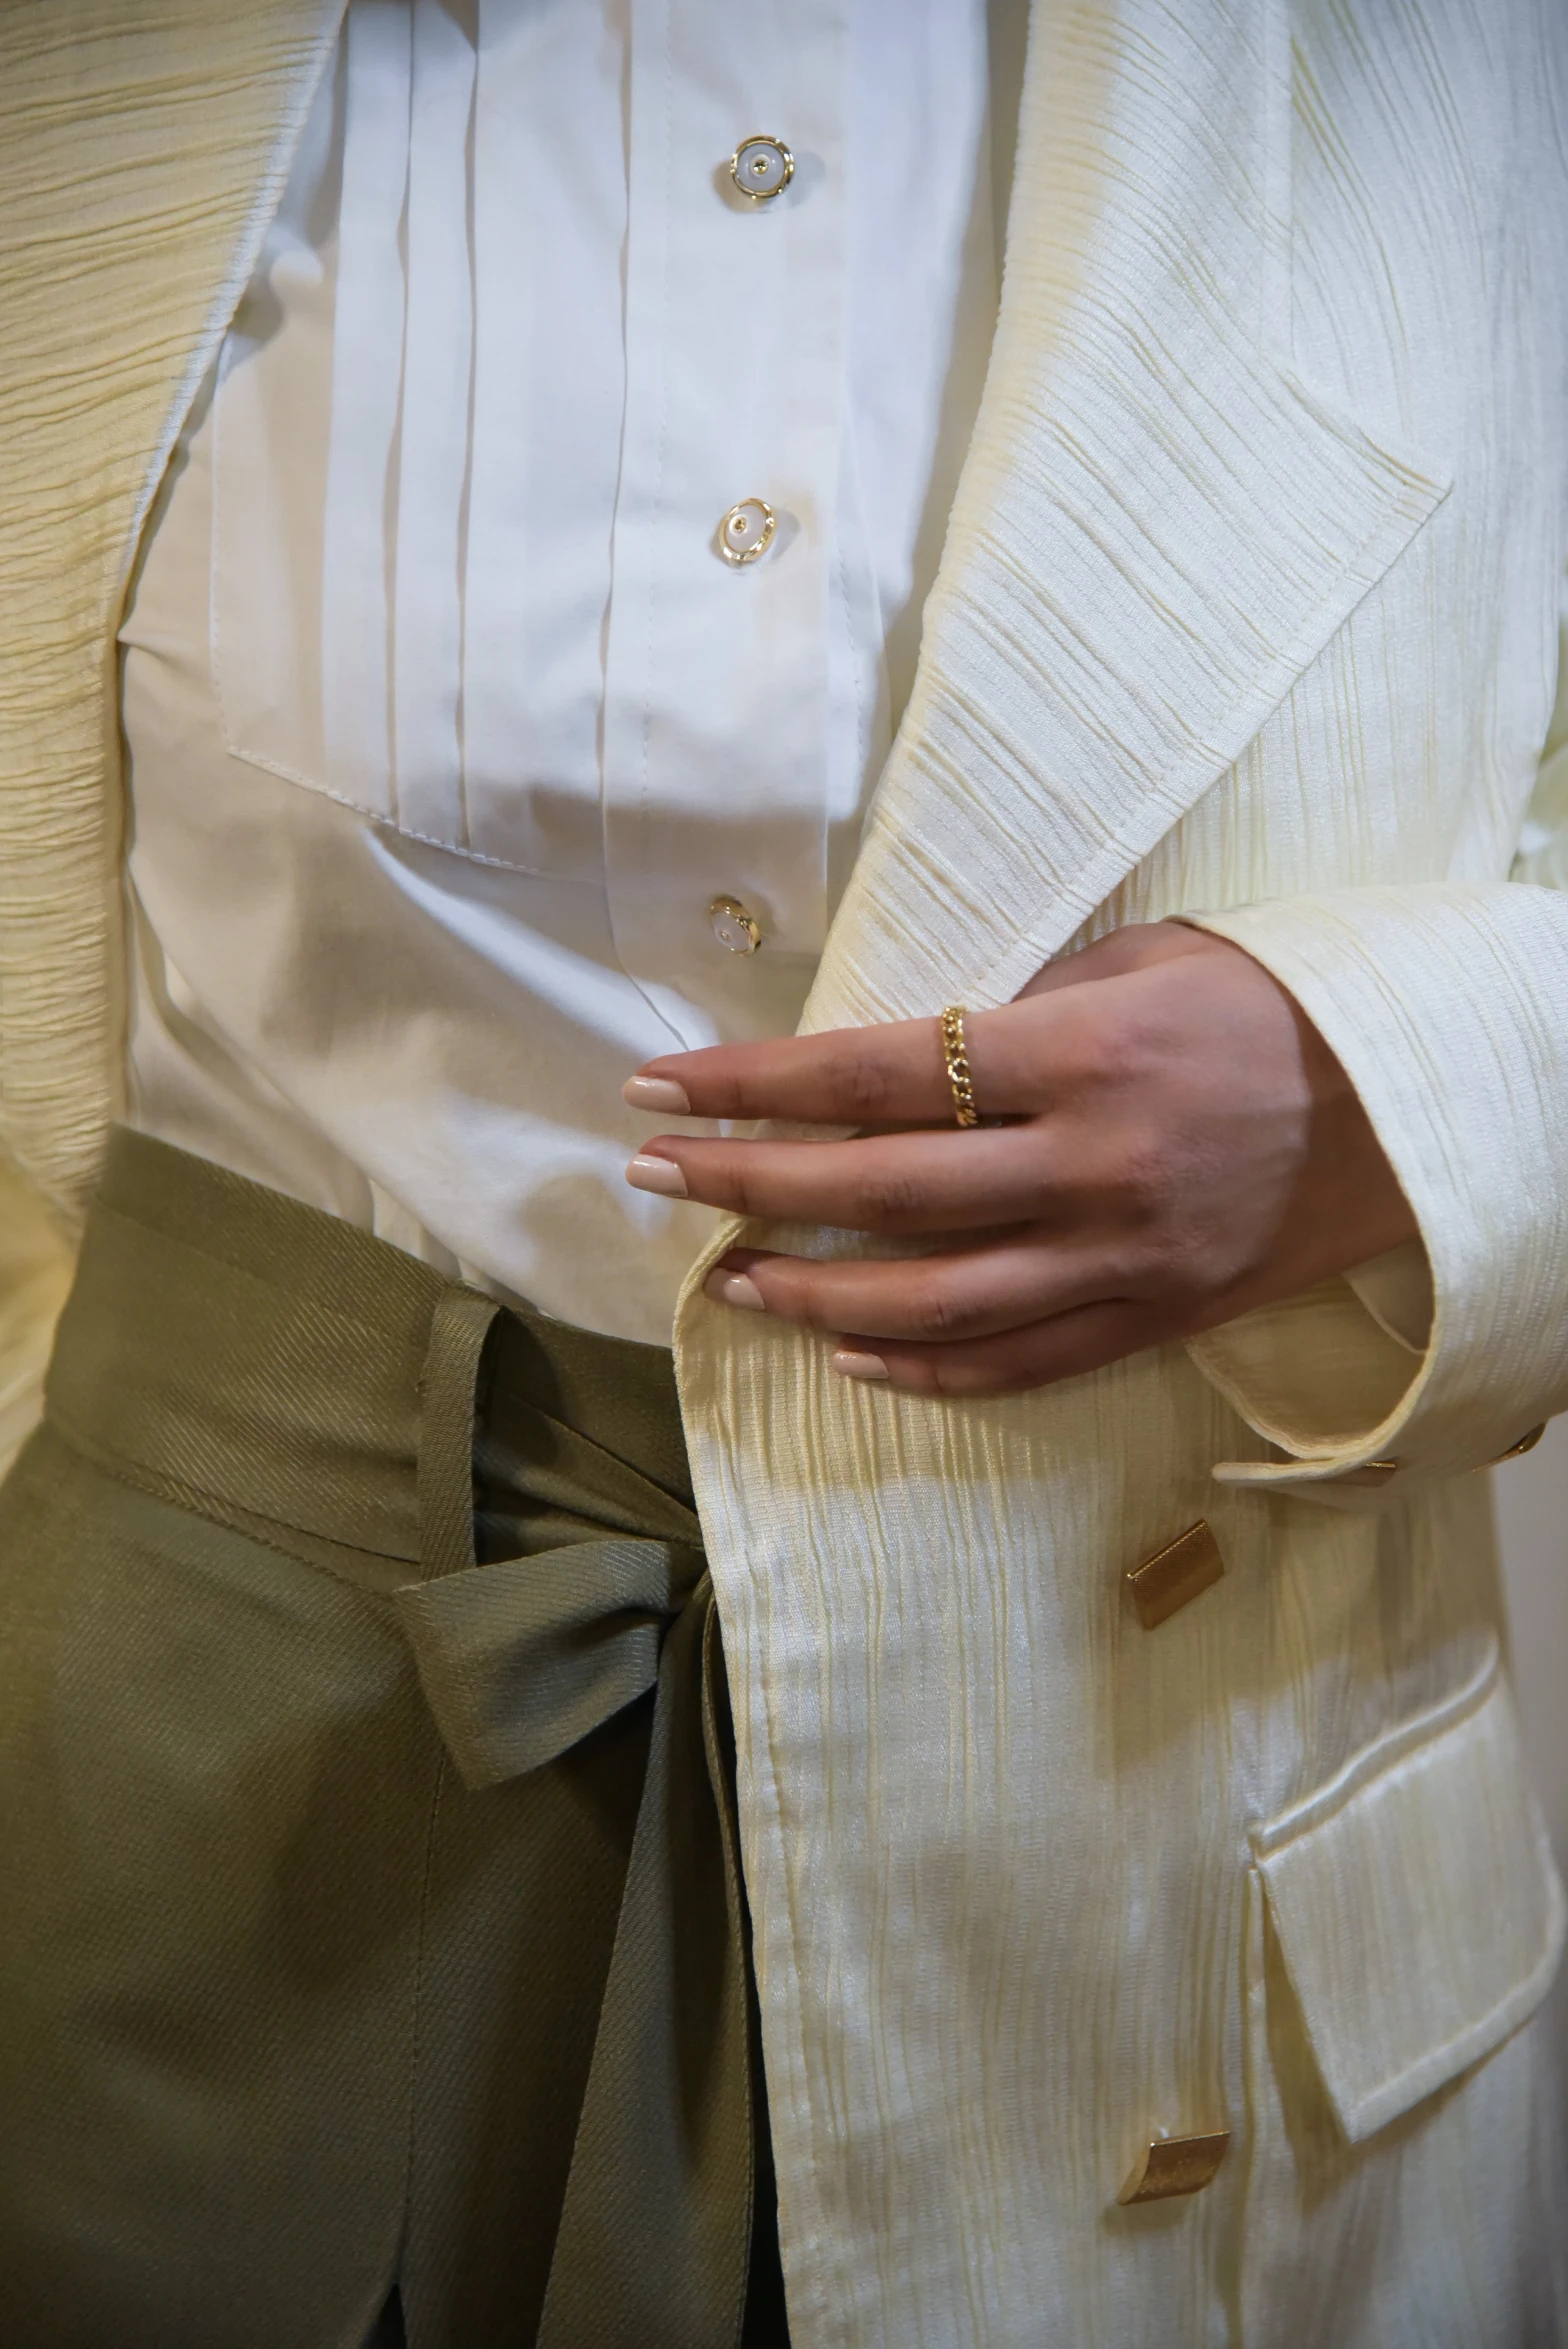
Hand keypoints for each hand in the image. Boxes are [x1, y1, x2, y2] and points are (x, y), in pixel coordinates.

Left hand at [621, 922, 1418, 1395]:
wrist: (1416, 1107)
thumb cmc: (1274, 1005)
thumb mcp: (1147, 958)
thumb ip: (1022, 1005)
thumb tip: (905, 1053)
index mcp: (1085, 1053)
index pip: (877, 1072)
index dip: (755, 1085)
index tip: (663, 1087)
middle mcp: (1094, 1164)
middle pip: (881, 1187)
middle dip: (748, 1183)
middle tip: (654, 1175)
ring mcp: (1125, 1256)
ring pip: (935, 1299)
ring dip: (815, 1292)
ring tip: (731, 1278)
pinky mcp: (1158, 1318)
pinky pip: (1021, 1362)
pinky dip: (926, 1369)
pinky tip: (850, 1355)